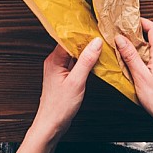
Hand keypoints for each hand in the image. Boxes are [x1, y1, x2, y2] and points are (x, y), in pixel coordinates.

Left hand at [12, 37, 101, 152]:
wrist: (51, 125)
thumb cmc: (59, 107)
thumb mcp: (76, 82)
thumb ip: (86, 61)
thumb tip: (95, 43)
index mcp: (54, 60)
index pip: (68, 39)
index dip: (82, 32)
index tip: (95, 26)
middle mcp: (54, 62)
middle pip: (72, 45)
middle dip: (86, 41)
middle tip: (101, 35)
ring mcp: (58, 70)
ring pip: (74, 55)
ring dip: (86, 52)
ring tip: (101, 46)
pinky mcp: (63, 77)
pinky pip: (75, 64)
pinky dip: (85, 62)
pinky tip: (95, 61)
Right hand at [115, 20, 152, 152]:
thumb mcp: (140, 76)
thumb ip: (130, 56)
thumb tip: (121, 38)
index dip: (142, 22)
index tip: (130, 21)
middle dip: (139, 39)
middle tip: (125, 41)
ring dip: (144, 52)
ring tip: (130, 59)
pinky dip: (150, 61)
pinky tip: (141, 72)